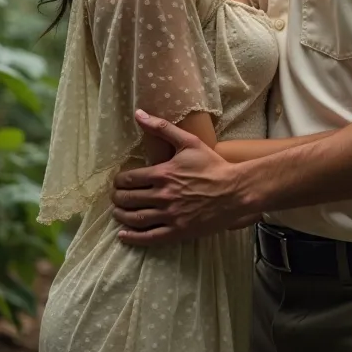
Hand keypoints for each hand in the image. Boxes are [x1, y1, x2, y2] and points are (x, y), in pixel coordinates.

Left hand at [111, 111, 246, 245]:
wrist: (235, 191)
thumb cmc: (213, 165)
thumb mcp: (189, 142)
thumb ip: (162, 128)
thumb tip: (138, 113)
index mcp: (163, 173)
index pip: (129, 179)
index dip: (119, 181)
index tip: (118, 182)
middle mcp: (163, 195)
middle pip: (128, 199)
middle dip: (118, 198)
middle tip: (116, 197)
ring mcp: (170, 215)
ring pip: (135, 218)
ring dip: (121, 216)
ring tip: (118, 213)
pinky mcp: (178, 231)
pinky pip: (149, 237)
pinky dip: (133, 238)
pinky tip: (124, 235)